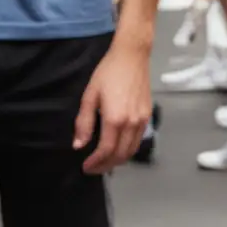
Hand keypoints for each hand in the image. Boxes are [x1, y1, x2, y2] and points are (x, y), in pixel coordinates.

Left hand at [74, 41, 151, 173]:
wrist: (132, 57)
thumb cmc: (108, 73)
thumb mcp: (90, 96)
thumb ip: (84, 122)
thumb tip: (79, 144)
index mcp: (115, 119)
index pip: (106, 150)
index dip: (95, 162)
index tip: (86, 166)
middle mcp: (131, 123)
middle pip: (120, 155)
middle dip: (106, 166)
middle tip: (93, 168)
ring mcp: (142, 120)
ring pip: (131, 150)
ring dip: (118, 160)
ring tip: (104, 162)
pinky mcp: (147, 116)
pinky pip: (138, 140)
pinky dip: (127, 149)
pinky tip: (117, 147)